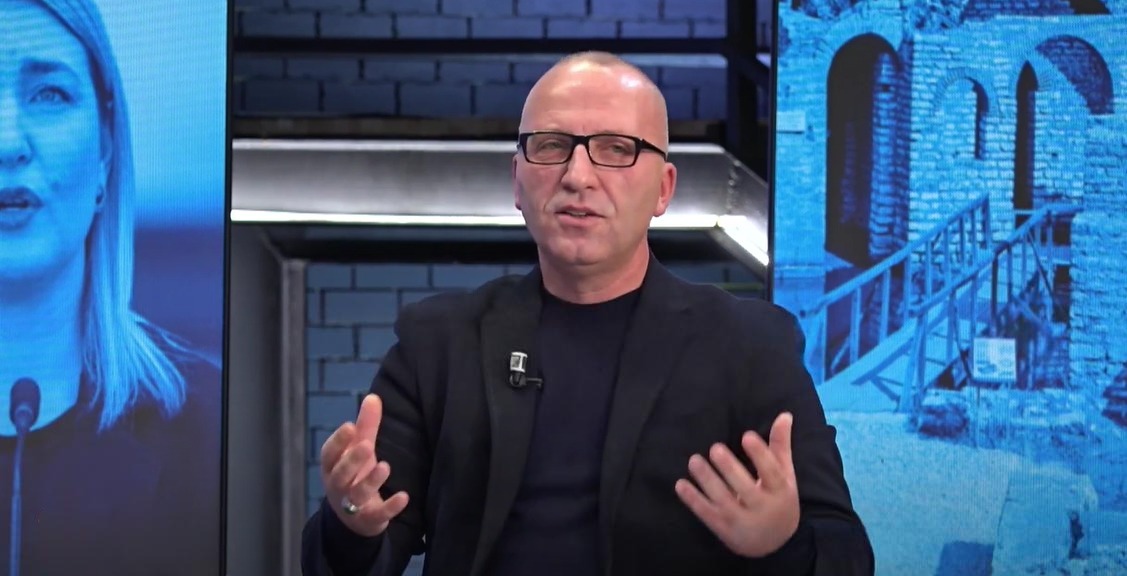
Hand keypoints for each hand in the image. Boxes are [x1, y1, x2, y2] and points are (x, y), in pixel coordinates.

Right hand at [320, 394, 409, 536]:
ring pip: (357, 495)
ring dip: (370, 481)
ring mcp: (352, 505)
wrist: (353, 518)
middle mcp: (338, 487)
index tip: (350, 426)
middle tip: (366, 445)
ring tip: (385, 466)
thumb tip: (373, 396)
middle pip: (341, 474)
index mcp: (332, 467)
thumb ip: (365, 425)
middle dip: (352, 460)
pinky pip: (378, 515)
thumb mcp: (359, 449)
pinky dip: (390, 507)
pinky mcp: (369, 520)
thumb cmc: (355, 474)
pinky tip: (404, 497)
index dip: (338, 441)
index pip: (329, 454)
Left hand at [674, 412, 799, 557]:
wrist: (775, 544)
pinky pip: (707, 514)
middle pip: (746, 488)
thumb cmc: (778, 499)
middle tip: (715, 448)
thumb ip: (780, 445)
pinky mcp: (724, 529)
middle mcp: (762, 508)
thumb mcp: (784, 475)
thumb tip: (784, 414)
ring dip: (707, 481)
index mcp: (780, 491)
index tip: (747, 435)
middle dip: (729, 469)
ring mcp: (741, 521)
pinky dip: (693, 500)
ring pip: (723, 501)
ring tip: (694, 461)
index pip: (771, 472)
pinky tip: (680, 484)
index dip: (760, 455)